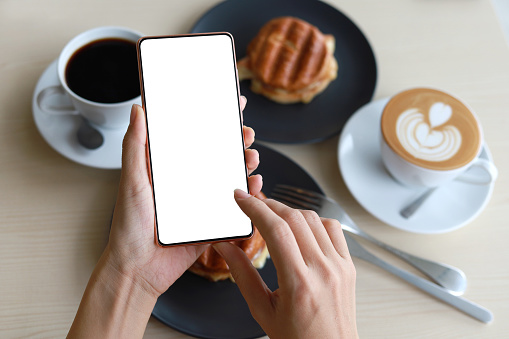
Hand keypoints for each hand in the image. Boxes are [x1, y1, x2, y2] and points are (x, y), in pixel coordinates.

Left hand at [107, 96, 261, 297]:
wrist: (138, 268)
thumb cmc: (129, 225)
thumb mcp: (132, 180)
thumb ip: (135, 145)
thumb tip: (138, 110)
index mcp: (170, 168)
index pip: (194, 137)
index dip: (212, 120)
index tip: (229, 106)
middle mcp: (188, 182)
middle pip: (217, 154)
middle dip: (235, 141)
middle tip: (246, 132)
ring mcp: (201, 201)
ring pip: (229, 177)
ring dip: (244, 164)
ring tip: (251, 157)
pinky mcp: (212, 221)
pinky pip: (234, 205)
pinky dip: (249, 194)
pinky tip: (254, 185)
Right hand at [213, 190, 357, 338]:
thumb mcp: (262, 310)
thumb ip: (242, 275)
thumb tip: (225, 247)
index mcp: (299, 283)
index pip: (275, 230)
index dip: (254, 208)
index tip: (241, 198)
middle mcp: (322, 270)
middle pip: (294, 218)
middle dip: (268, 205)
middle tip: (252, 203)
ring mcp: (339, 265)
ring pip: (314, 218)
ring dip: (290, 211)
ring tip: (273, 215)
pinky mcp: (348, 265)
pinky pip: (333, 228)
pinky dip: (314, 220)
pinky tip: (301, 226)